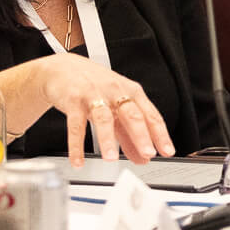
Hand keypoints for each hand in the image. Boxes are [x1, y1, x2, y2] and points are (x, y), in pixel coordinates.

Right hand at [1, 55, 173, 166]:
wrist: (62, 68)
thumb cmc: (93, 86)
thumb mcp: (115, 107)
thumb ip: (128, 134)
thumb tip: (143, 157)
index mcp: (130, 92)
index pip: (150, 115)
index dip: (160, 134)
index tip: (167, 151)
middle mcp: (115, 91)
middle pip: (131, 114)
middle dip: (141, 135)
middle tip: (148, 152)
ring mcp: (94, 94)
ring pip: (104, 118)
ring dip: (107, 139)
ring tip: (111, 158)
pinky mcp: (73, 99)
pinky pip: (76, 124)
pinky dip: (76, 145)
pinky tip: (78, 160)